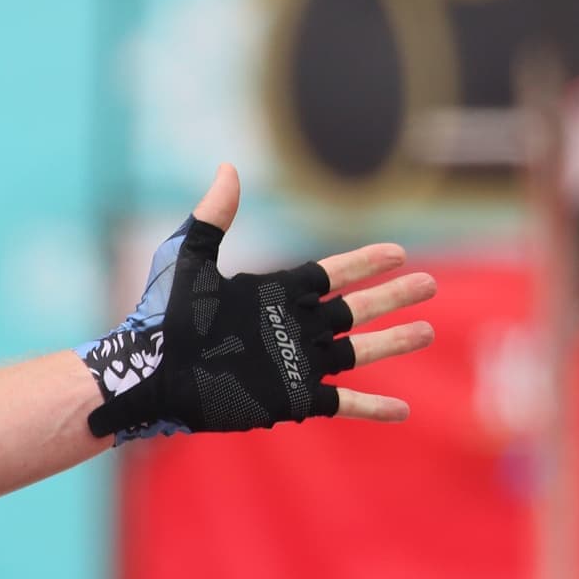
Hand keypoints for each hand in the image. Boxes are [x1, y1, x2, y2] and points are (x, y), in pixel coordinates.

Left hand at [80, 166, 435, 438]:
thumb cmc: (161, 319)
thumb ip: (212, 217)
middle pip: (355, 310)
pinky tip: (402, 410)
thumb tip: (228, 167)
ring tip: (428, 331)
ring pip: (358, 351)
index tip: (398, 253)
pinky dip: (372, 406)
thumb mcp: (188, 260)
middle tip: (429, 285)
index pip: (330, 275)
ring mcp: (294, 364)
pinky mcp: (290, 400)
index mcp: (272, 294)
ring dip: (393, 342)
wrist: (149, 374)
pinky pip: (341, 403)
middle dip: (392, 298)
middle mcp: (290, 328)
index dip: (364, 264)